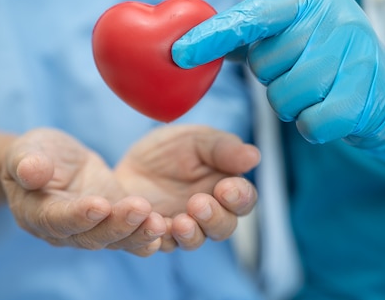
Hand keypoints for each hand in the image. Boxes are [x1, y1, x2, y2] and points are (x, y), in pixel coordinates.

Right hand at [1, 128, 166, 256]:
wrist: (51, 160)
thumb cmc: (34, 153)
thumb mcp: (26, 149)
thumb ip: (26, 161)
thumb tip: (30, 170)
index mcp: (35, 213)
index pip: (56, 219)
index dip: (77, 215)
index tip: (99, 204)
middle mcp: (63, 231)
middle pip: (90, 236)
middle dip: (117, 225)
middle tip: (140, 209)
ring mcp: (89, 230)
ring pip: (113, 240)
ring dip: (136, 233)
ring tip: (158, 221)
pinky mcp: (111, 223)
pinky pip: (128, 237)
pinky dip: (144, 238)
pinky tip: (163, 230)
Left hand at [115, 124, 258, 250]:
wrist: (130, 161)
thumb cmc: (171, 150)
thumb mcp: (196, 140)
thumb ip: (223, 149)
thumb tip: (254, 157)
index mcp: (224, 191)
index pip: (242, 202)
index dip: (239, 198)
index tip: (227, 188)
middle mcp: (206, 217)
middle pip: (221, 229)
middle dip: (213, 219)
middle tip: (198, 204)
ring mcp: (178, 230)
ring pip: (190, 242)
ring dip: (185, 233)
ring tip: (172, 220)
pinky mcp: (148, 237)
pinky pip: (150, 245)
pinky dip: (147, 235)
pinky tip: (145, 218)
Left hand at [172, 0, 384, 162]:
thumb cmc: (325, 60)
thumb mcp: (292, 36)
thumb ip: (248, 36)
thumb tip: (189, 43)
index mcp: (307, 2)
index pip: (251, 15)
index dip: (212, 35)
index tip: (179, 53)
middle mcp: (333, 19)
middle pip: (265, 64)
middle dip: (273, 78)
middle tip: (299, 72)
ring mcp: (355, 53)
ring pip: (286, 96)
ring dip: (293, 104)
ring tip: (316, 92)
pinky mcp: (366, 94)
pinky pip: (312, 122)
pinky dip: (313, 125)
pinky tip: (329, 111)